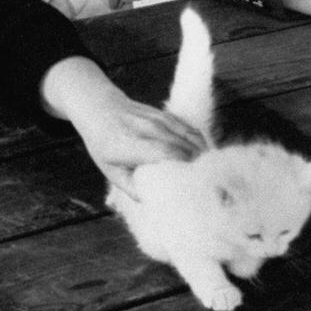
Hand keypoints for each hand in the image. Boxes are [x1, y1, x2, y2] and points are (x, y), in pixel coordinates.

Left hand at [40, 57, 204, 197]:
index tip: (193, 186)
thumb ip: (132, 188)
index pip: (163, 153)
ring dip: (203, 156)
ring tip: (210, 175)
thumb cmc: (104, 145)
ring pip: (190, 137)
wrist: (100, 108)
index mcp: (128, 144)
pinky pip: (190, 130)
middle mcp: (146, 128)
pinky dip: (201, 144)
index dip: (182, 168)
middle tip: (209, 187)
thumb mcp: (110, 171)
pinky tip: (206, 159)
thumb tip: (154, 202)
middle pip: (181, 146)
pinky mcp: (166, 115)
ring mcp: (158, 119)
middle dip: (197, 166)